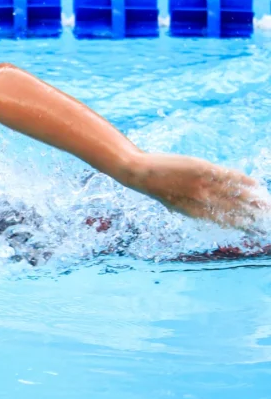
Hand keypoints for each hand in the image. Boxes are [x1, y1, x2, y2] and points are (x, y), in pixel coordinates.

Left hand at [129, 152, 270, 228]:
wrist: (140, 174)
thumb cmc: (157, 188)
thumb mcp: (176, 204)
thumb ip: (195, 208)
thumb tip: (208, 213)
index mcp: (196, 213)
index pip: (226, 222)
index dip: (244, 226)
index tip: (257, 229)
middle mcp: (202, 201)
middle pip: (236, 211)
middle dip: (254, 215)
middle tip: (268, 218)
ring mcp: (203, 185)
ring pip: (236, 194)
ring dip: (254, 200)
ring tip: (267, 205)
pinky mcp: (202, 169)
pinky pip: (228, 176)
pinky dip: (242, 180)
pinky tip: (254, 184)